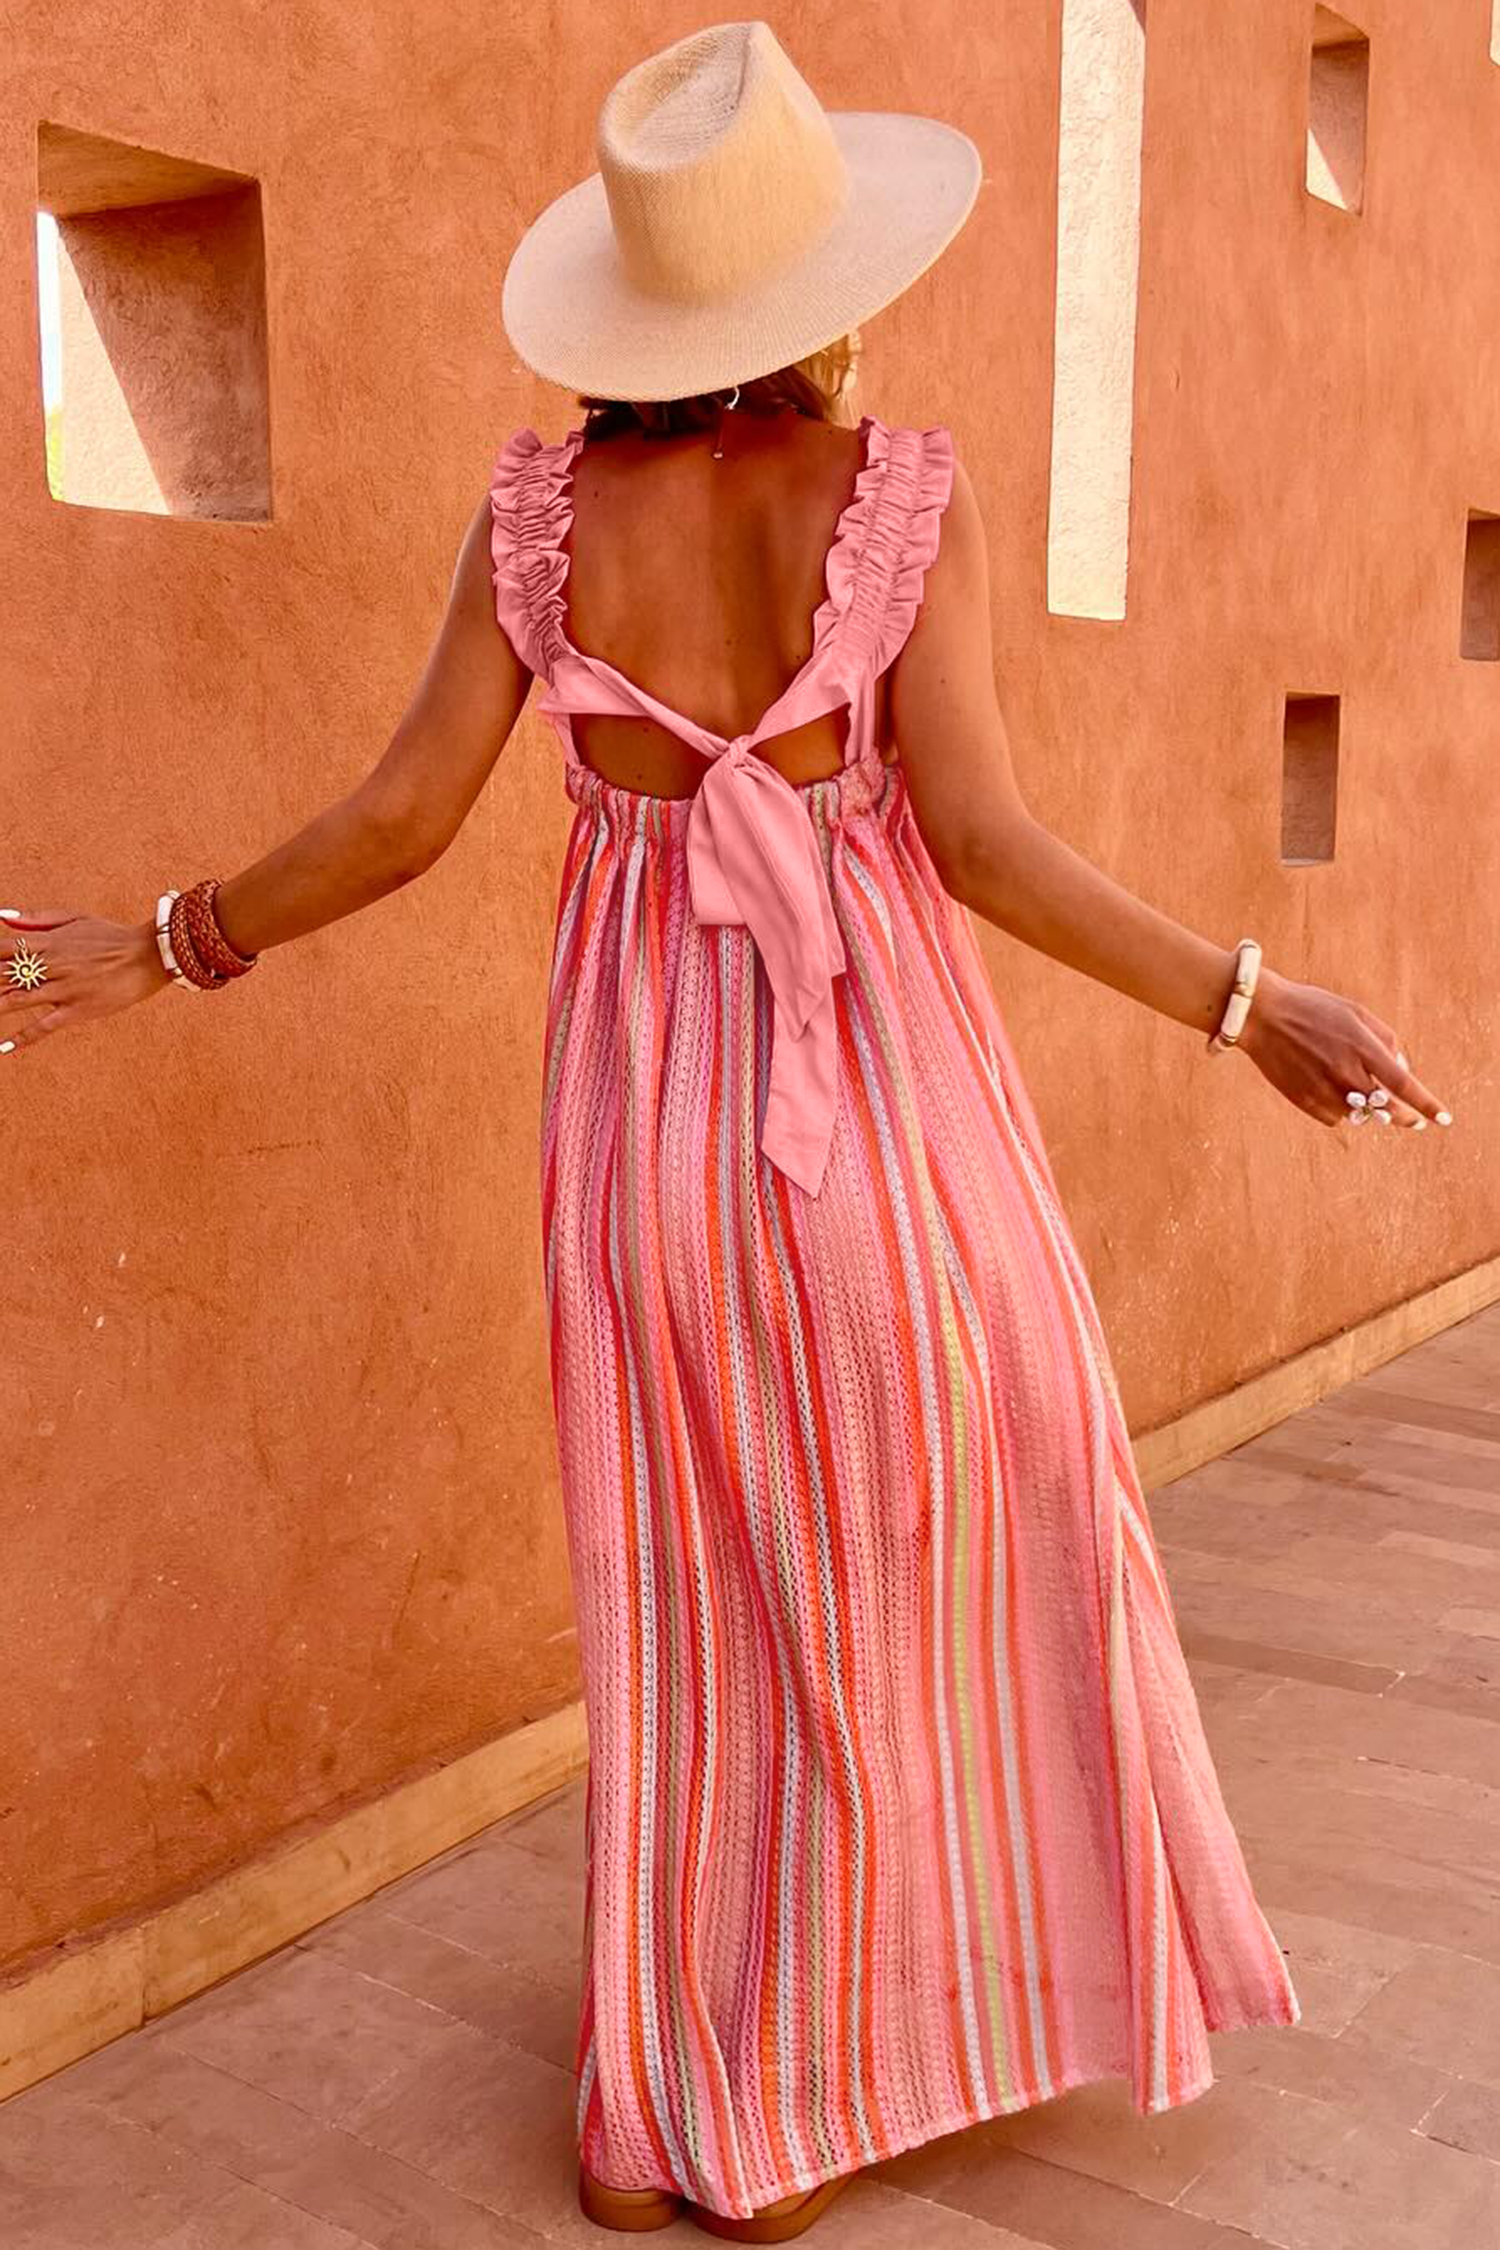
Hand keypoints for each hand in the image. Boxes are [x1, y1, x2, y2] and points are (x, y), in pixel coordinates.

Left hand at [0, 907, 170, 1059]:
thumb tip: (1, 916)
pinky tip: (4, 1047)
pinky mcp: (78, 1010)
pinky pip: (46, 1026)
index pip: (3, 946)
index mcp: (49, 941)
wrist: (150, 954)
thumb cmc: (111, 935)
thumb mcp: (75, 918)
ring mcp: (64, 989)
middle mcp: (52, 965)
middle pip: (3, 975)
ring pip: (17, 1001)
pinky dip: (24, 1038)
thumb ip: (36, 918)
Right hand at [1236, 965, 1451, 1130]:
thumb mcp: (1355, 1012)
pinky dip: (1338, 1110)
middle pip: (1386, 1110)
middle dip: (1404, 1118)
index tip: (1442, 1119)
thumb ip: (1385, 1039)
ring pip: (1359, 1116)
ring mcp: (1323, 1088)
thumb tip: (1402, 1069)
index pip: (1404, 1084)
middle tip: (1411, 1121)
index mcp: (1363, 1047)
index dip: (1427, 1105)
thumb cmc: (1312, 1008)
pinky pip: (1333, 1117)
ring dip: (1365, 1110)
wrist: (1261, 1015)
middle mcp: (1346, 1072)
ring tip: (1355, 1091)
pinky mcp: (1303, 1100)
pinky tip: (1328, 1090)